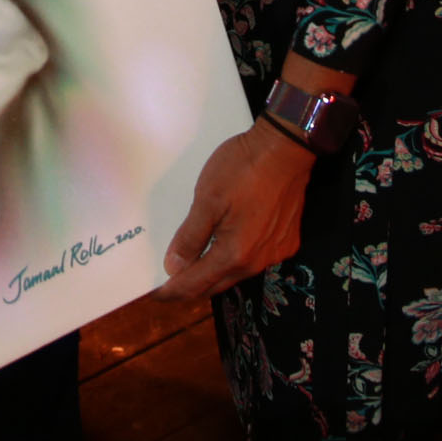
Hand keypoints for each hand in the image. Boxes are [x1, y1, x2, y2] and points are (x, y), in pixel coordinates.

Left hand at [155, 119, 316, 299]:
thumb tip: (174, 267)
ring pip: (236, 273)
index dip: (172, 291)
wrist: (287, 147)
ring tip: (192, 264)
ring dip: (213, 272)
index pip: (195, 285)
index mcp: (234, 254)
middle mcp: (257, 262)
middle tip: (169, 282)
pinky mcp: (287, 240)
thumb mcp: (207, 199)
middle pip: (216, 285)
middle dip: (191, 286)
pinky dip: (234, 258)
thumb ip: (191, 237)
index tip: (154, 294)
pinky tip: (224, 245)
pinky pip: (254, 259)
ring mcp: (275, 252)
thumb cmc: (244, 168)